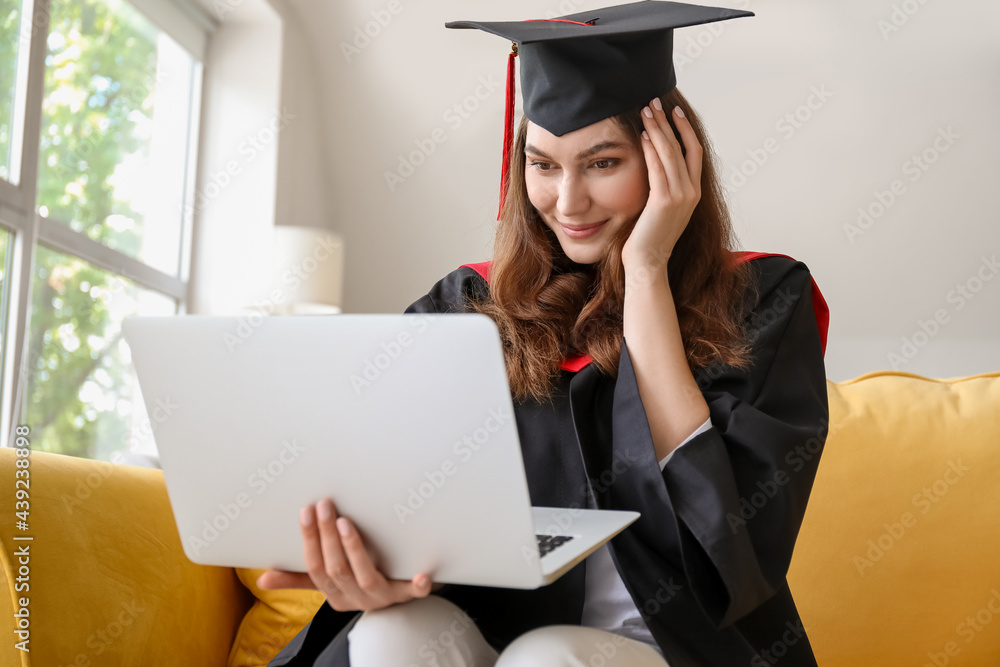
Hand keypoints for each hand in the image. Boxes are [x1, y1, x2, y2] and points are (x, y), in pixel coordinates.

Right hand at [257, 498, 441, 611]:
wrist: (399, 597)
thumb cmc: (359, 582)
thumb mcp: (330, 581)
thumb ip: (300, 578)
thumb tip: (262, 577)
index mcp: (334, 594)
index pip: (315, 568)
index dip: (309, 540)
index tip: (306, 511)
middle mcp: (356, 598)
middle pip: (336, 569)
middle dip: (327, 537)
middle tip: (325, 505)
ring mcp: (381, 597)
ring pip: (364, 576)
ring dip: (354, 548)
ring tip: (346, 522)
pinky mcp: (406, 595)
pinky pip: (412, 593)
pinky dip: (416, 585)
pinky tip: (422, 573)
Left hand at [621, 97, 702, 278]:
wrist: (648, 263)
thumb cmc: (648, 237)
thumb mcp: (660, 207)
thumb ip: (663, 186)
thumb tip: (654, 162)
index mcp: (694, 192)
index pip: (694, 152)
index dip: (685, 129)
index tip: (674, 112)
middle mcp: (692, 192)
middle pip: (682, 147)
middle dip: (668, 123)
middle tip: (655, 102)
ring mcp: (681, 197)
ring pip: (670, 154)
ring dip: (657, 130)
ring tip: (646, 111)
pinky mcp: (665, 202)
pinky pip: (658, 169)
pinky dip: (650, 150)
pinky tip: (641, 136)